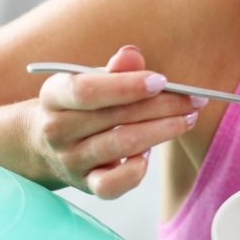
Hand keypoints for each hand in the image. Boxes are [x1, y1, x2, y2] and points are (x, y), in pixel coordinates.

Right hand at [29, 45, 205, 198]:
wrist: (45, 144)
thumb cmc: (82, 104)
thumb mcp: (91, 80)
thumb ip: (116, 69)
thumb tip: (132, 54)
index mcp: (55, 95)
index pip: (87, 90)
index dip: (127, 85)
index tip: (162, 81)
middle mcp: (57, 129)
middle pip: (114, 117)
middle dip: (162, 106)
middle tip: (195, 99)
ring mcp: (70, 160)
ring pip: (121, 146)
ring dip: (163, 130)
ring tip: (188, 118)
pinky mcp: (85, 184)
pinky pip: (112, 185)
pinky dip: (136, 170)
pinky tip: (150, 154)